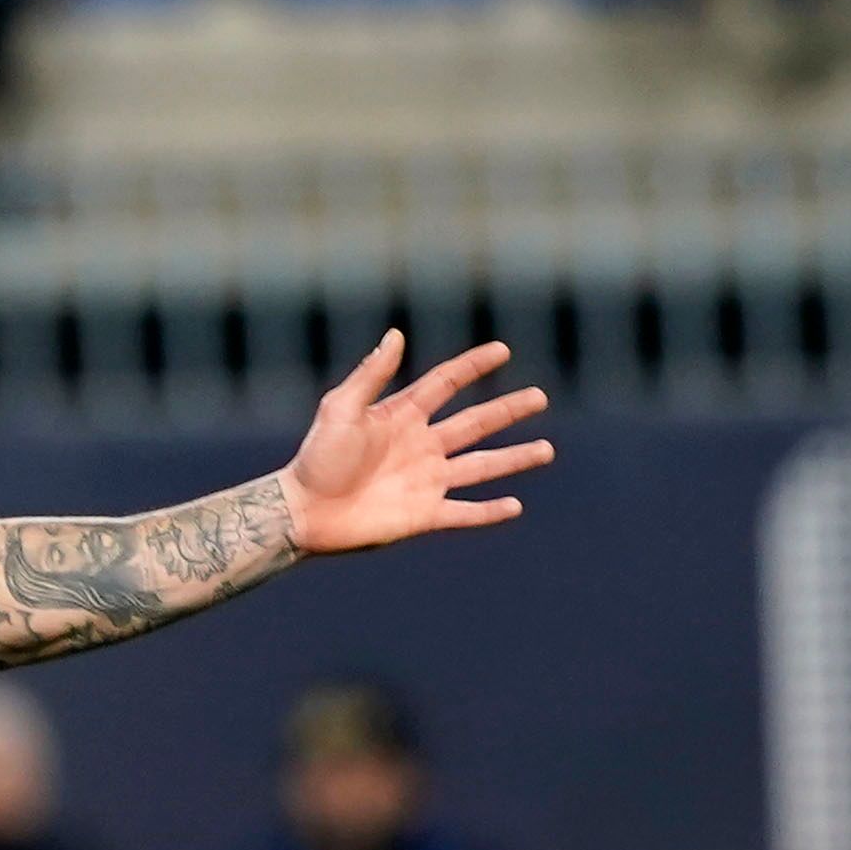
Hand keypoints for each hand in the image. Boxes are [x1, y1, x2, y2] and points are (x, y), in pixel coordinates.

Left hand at [280, 331, 551, 556]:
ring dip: (514, 459)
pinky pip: (464, 513)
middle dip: (508, 410)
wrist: (303, 511)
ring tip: (547, 449)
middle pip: (475, 424)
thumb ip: (371, 375)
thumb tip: (395, 334)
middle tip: (540, 397)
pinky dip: (490, 512)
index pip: (446, 385)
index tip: (502, 350)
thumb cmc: (316, 458)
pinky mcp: (424, 515)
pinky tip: (515, 505)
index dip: (472, 367)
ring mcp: (426, 481)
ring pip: (481, 467)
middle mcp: (421, 446)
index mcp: (402, 417)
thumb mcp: (341, 408)